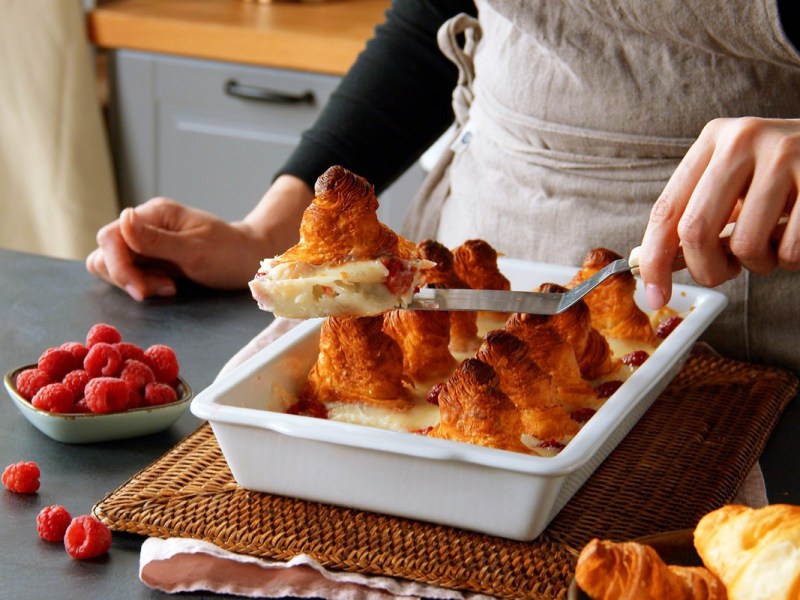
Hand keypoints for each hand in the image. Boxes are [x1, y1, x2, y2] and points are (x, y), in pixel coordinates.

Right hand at [86, 175, 312, 300]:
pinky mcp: (151, 259)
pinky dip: (142, 284)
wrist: (248, 260)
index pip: (111, 236)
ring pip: (113, 264)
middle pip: (106, 251)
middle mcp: (144, 225)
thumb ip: (157, 239)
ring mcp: (146, 243)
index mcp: (154, 214)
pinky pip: (130, 273)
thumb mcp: (196, 250)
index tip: (140, 290)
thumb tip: (123, 218)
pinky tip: (168, 287)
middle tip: (161, 289)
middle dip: (126, 276)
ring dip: (134, 281)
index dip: (118, 266)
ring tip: (167, 287)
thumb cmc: (229, 253)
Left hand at [637, 117, 799, 308]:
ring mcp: (784, 156)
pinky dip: (790, 260)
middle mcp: (743, 140)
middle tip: (721, 274)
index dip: (654, 260)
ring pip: (745, 245)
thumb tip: (656, 267)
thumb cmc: (783, 175)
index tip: (654, 295)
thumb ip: (698, 214)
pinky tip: (797, 237)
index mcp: (713, 140)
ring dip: (756, 264)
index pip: (665, 210)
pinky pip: (789, 249)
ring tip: (771, 245)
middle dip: (704, 269)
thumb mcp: (736, 179)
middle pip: (695, 230)